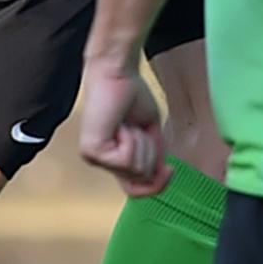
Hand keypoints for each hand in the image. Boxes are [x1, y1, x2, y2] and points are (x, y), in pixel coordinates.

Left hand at [80, 61, 165, 194]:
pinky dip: (132, 140)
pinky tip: (120, 124)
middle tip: (138, 129)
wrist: (117, 73)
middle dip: (150, 153)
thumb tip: (162, 179)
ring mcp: (94, 158)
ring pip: (136, 170)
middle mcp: (101, 161)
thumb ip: (154, 159)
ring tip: (127, 123)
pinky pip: (126, 160)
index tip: (171, 169)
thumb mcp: (150, 133)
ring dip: (141, 143)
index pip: (136, 191)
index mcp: (113, 158)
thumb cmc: (131, 96)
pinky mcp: (91, 151)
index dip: (157, 186)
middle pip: (141, 180)